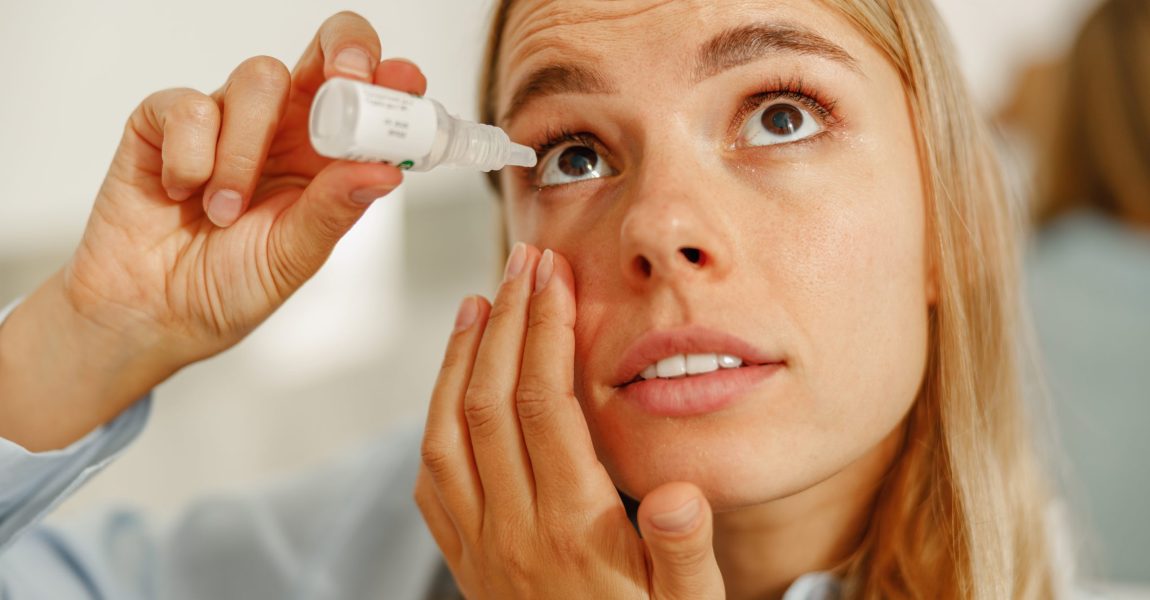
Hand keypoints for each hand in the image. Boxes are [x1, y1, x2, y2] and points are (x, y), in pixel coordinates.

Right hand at [0, 12, 422, 449]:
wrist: (149, 317)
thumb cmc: (226, 289)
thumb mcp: (294, 258)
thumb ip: (335, 210)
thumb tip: (386, 171)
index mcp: (324, 160)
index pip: (367, 99)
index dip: (389, 80)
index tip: (404, 83)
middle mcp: (282, 131)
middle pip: (323, 54)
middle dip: (342, 54)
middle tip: (345, 84)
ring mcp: (225, 121)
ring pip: (259, 80)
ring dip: (247, 150)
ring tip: (226, 210)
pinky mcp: (165, 122)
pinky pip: (188, 106)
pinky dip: (190, 157)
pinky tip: (183, 194)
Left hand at [414, 244, 725, 598]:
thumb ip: (687, 555)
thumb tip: (679, 493)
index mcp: (574, 531)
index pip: (545, 407)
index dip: (544, 332)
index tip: (552, 277)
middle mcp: (514, 533)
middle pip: (489, 404)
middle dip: (503, 323)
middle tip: (520, 264)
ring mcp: (480, 548)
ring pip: (445, 435)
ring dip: (458, 361)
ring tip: (474, 303)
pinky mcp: (466, 562)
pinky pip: (432, 481)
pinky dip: (434, 420)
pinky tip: (452, 389)